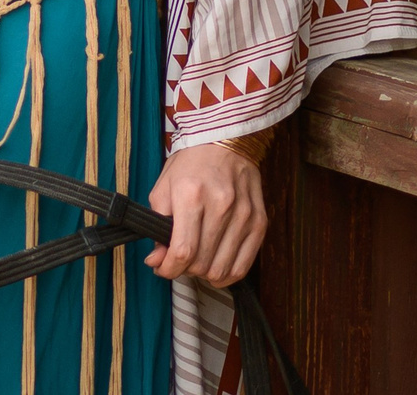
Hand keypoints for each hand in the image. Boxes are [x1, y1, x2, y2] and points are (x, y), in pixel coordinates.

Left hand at [145, 144, 265, 286]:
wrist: (224, 143)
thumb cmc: (189, 165)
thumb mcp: (163, 188)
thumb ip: (158, 225)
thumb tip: (157, 260)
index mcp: (191, 196)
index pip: (183, 250)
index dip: (169, 269)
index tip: (161, 269)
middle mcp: (220, 207)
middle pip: (202, 263)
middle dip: (184, 270)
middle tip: (176, 262)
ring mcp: (244, 216)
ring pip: (223, 269)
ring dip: (204, 274)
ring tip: (195, 262)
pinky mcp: (260, 223)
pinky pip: (244, 265)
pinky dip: (228, 274)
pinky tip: (215, 266)